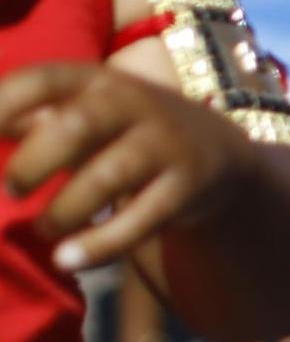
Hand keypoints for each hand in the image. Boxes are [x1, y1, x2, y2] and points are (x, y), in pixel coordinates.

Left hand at [0, 63, 264, 271]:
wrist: (216, 152)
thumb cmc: (120, 132)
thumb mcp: (81, 111)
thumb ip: (27, 118)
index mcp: (94, 81)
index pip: (41, 81)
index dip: (0, 106)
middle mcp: (132, 104)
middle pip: (77, 125)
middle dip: (33, 163)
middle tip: (12, 190)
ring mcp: (165, 144)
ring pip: (109, 176)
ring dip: (64, 210)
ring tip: (44, 230)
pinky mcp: (187, 186)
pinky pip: (141, 219)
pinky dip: (99, 245)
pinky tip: (67, 260)